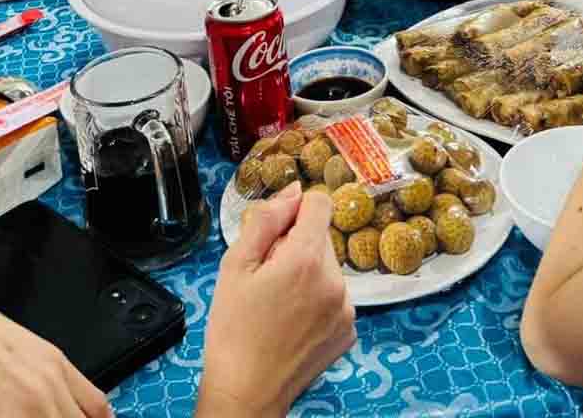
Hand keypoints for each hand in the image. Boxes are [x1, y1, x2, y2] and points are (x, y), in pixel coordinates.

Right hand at [197, 184, 354, 417]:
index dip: (294, 211)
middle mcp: (335, 282)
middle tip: (268, 277)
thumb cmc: (234, 330)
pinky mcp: (349, 330)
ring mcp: (346, 308)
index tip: (275, 234)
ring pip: (328, 268)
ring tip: (279, 303)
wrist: (247, 390)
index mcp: (306, 260)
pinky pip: (336, 296)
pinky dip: (318, 300)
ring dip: (308, 274)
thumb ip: (266, 220)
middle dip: (296, 246)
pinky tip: (293, 320)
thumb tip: (294, 191)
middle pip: (322, 238)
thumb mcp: (235, 265)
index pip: (319, 204)